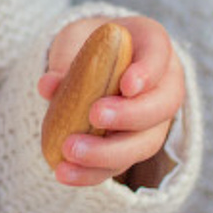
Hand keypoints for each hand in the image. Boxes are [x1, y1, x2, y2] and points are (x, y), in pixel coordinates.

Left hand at [38, 14, 184, 187]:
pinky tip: (66, 173)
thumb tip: (49, 86)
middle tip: (94, 116)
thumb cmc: (89, 44)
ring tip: (71, 152)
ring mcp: (154, 121)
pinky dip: (92, 172)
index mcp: (153, 45)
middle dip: (130, 116)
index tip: (126, 85)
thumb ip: (66, 57)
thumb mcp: (75, 38)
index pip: (159, 55)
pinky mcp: (132, 148)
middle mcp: (163, 85)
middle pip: (162, 106)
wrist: (95, 63)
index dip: (147, 72)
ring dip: (108, 153)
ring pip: (145, 143)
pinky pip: (120, 164)